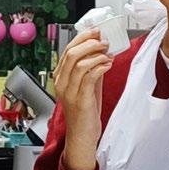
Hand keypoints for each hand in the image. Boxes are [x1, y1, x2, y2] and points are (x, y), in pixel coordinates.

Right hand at [54, 29, 112, 169]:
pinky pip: (89, 77)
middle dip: (90, 42)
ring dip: (96, 54)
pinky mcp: (80, 101)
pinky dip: (100, 67)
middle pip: (71, 53)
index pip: (67, 50)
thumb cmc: (84, 114)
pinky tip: (108, 65)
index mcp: (60, 78)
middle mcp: (62, 84)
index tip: (96, 32)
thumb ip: (91, 70)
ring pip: (79, 63)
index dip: (82, 38)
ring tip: (108, 53)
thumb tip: (101, 52)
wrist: (82, 137)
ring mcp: (69, 92)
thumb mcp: (87, 87)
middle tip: (104, 40)